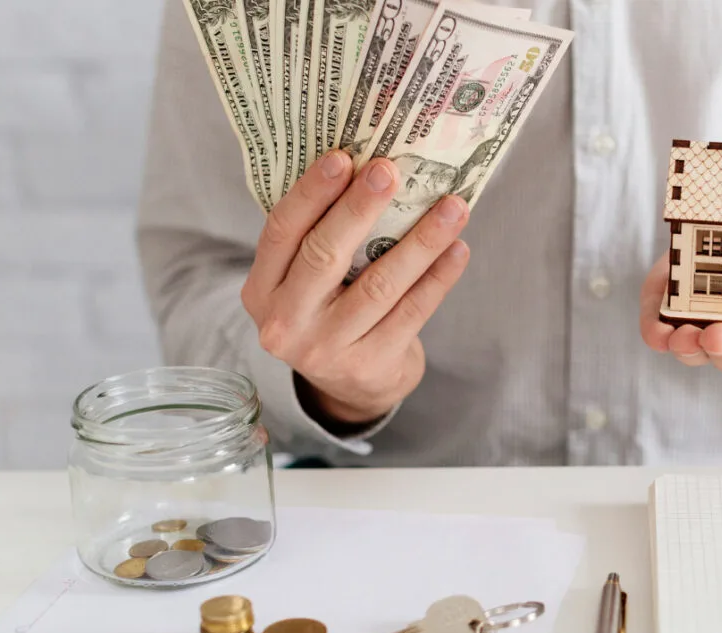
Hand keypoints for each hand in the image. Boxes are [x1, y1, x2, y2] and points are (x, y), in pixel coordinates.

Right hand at [240, 149, 471, 426]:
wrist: (352, 387)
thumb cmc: (331, 312)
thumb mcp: (305, 283)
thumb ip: (320, 236)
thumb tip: (369, 168)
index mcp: (262, 290)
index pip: (281, 232)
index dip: (312, 193)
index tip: (343, 157)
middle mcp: (287, 322)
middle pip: (324, 255)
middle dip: (360, 208)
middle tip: (391, 170)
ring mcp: (328, 349)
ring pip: (380, 285)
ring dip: (421, 241)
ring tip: (451, 208)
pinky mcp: (371, 365)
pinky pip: (412, 312)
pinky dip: (438, 277)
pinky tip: (458, 249)